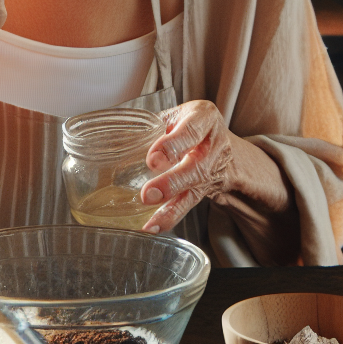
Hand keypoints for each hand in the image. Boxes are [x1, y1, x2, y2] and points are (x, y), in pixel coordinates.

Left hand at [140, 100, 236, 232]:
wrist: (228, 148)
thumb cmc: (192, 125)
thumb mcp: (178, 116)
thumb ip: (153, 125)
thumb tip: (114, 137)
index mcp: (204, 118)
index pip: (191, 131)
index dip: (172, 146)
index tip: (152, 159)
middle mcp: (212, 145)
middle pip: (196, 167)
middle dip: (172, 182)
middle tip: (148, 194)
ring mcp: (211, 170)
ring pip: (194, 191)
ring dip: (171, 209)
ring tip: (151, 223)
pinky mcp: (205, 190)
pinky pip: (188, 205)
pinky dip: (170, 217)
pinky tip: (154, 227)